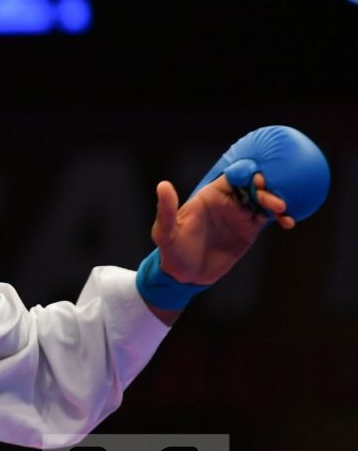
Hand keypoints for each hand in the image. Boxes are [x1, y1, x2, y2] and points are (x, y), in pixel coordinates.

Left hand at [151, 172, 295, 287]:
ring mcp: (240, 214)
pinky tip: (288, 222)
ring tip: (282, 211)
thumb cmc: (172, 251)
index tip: (259, 179)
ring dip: (277, 201)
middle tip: (275, 199)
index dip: (246, 174)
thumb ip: (167, 209)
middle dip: (266, 187)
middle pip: (252, 186)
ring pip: (264, 200)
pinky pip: (269, 218)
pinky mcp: (250, 229)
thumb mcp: (166, 231)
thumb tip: (162, 185)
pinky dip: (281, 217)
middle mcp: (227, 201)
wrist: (185, 276)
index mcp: (209, 195)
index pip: (232, 177)